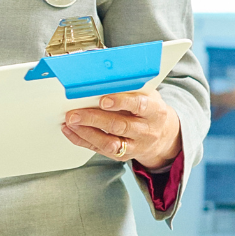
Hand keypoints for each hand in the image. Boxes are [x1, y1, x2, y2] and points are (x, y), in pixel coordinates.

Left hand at [63, 90, 180, 170]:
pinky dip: (82, 140)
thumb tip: (100, 80)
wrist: (163, 135)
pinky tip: (71, 130)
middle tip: (75, 113)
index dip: (121, 102)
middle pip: (120, 126)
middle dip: (94, 119)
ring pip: (110, 143)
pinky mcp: (123, 156)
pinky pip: (100, 150)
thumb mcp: (148, 96)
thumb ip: (129, 90)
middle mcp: (147, 131)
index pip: (140, 105)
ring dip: (86, 132)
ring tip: (70, 122)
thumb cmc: (149, 111)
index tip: (103, 100)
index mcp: (155, 111)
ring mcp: (136, 146)